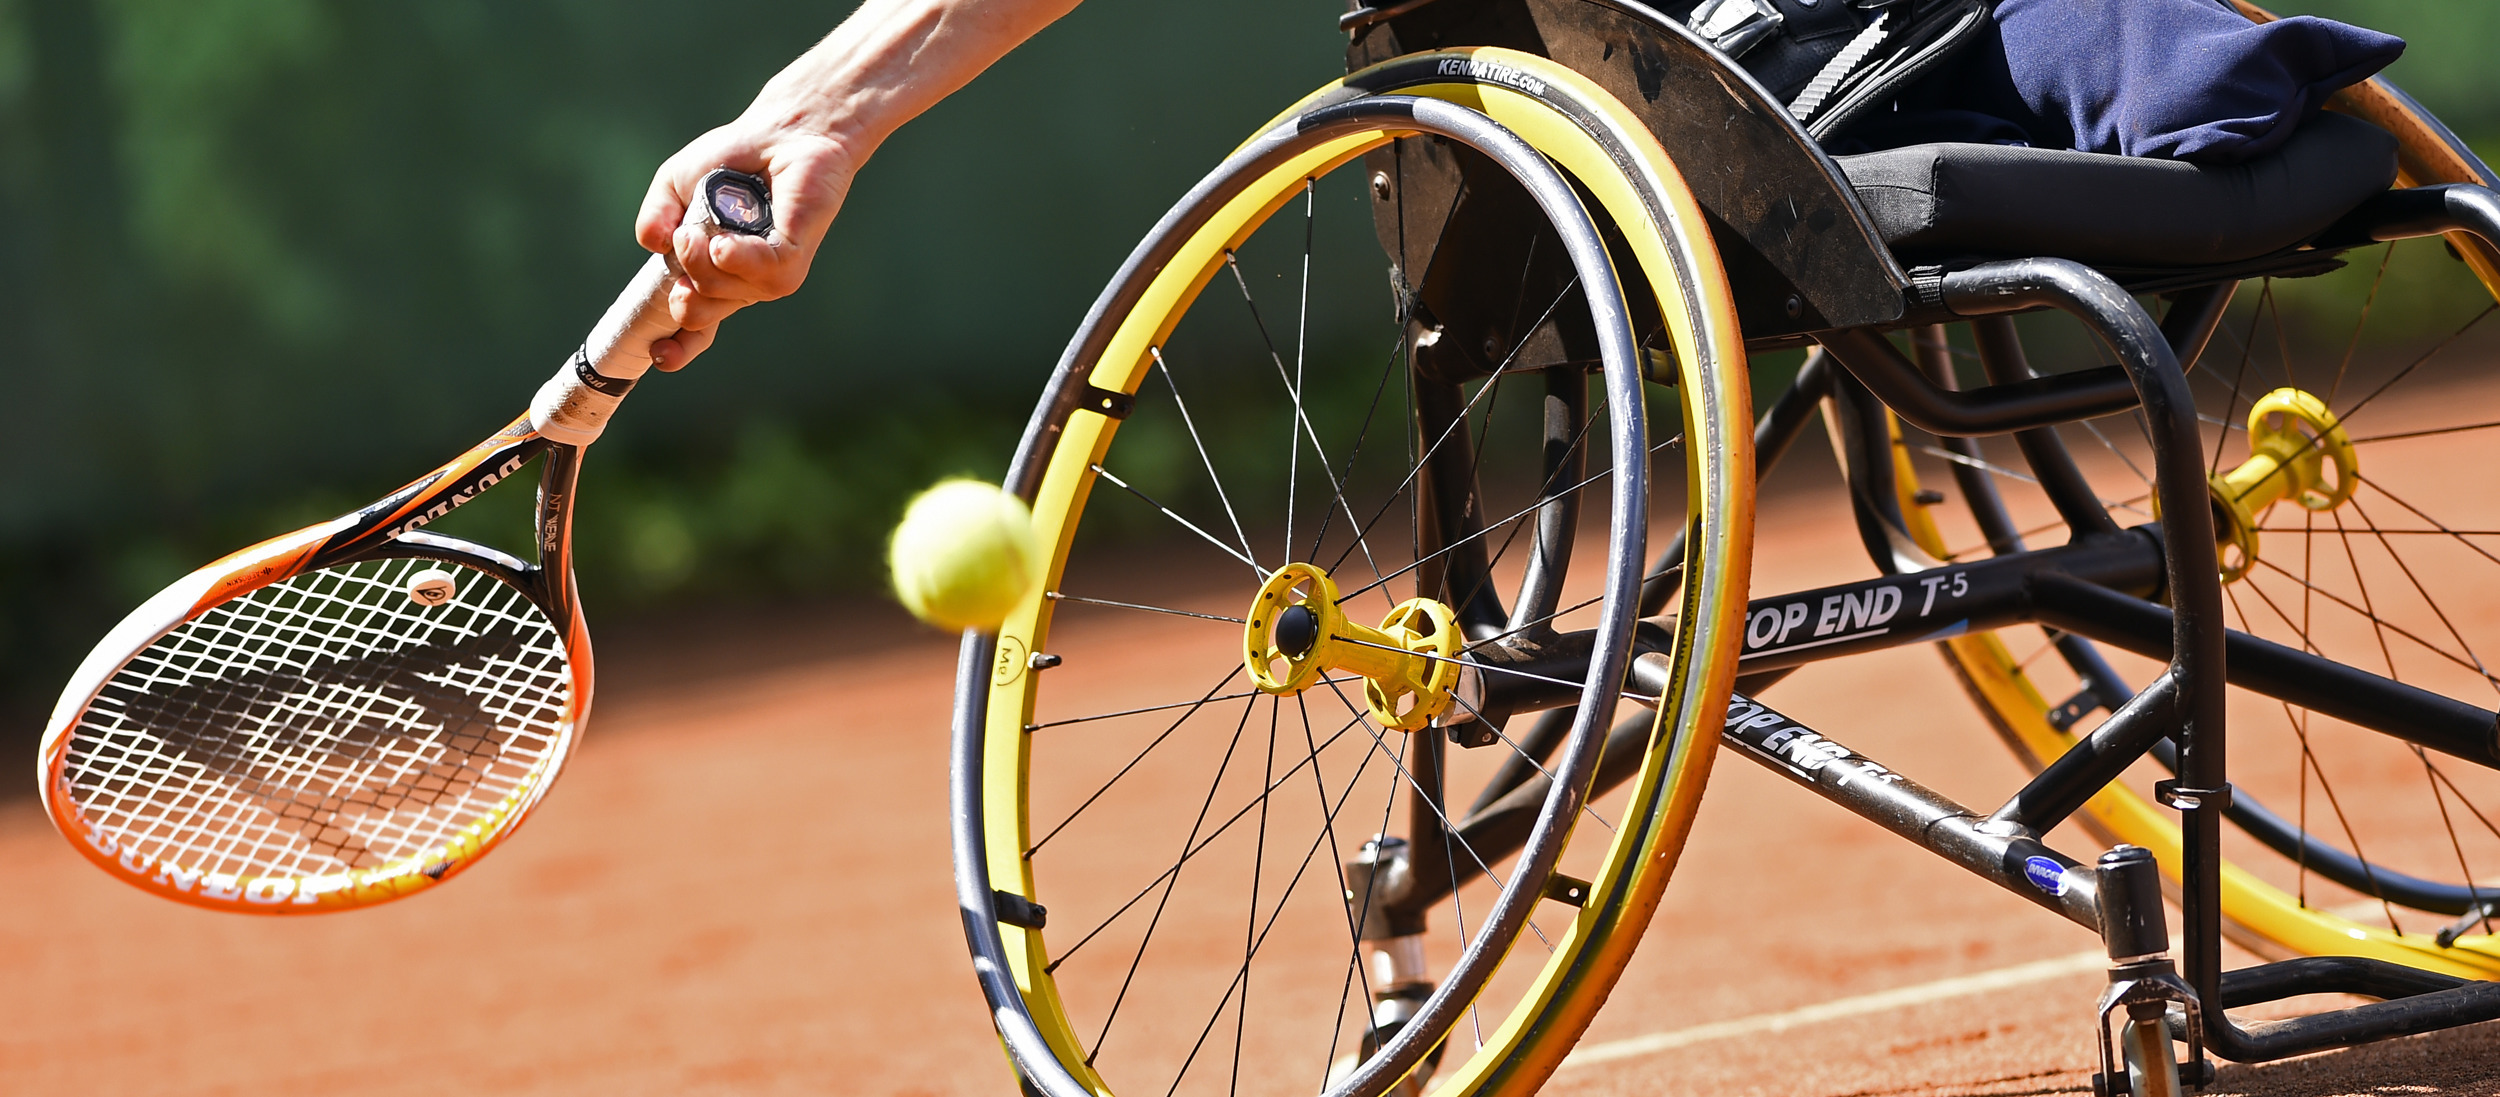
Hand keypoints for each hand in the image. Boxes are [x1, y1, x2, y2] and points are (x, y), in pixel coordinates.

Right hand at [634, 119, 857, 370]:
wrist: (780, 132)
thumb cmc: (731, 160)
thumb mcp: (674, 186)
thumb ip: (654, 217)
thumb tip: (652, 246)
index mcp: (713, 276)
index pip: (695, 327)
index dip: (677, 348)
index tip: (659, 356)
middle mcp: (741, 283)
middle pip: (699, 316)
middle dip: (681, 289)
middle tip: (684, 239)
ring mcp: (768, 276)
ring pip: (722, 294)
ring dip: (700, 262)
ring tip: (700, 225)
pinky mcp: (794, 259)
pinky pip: (762, 276)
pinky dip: (737, 259)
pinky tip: (727, 242)